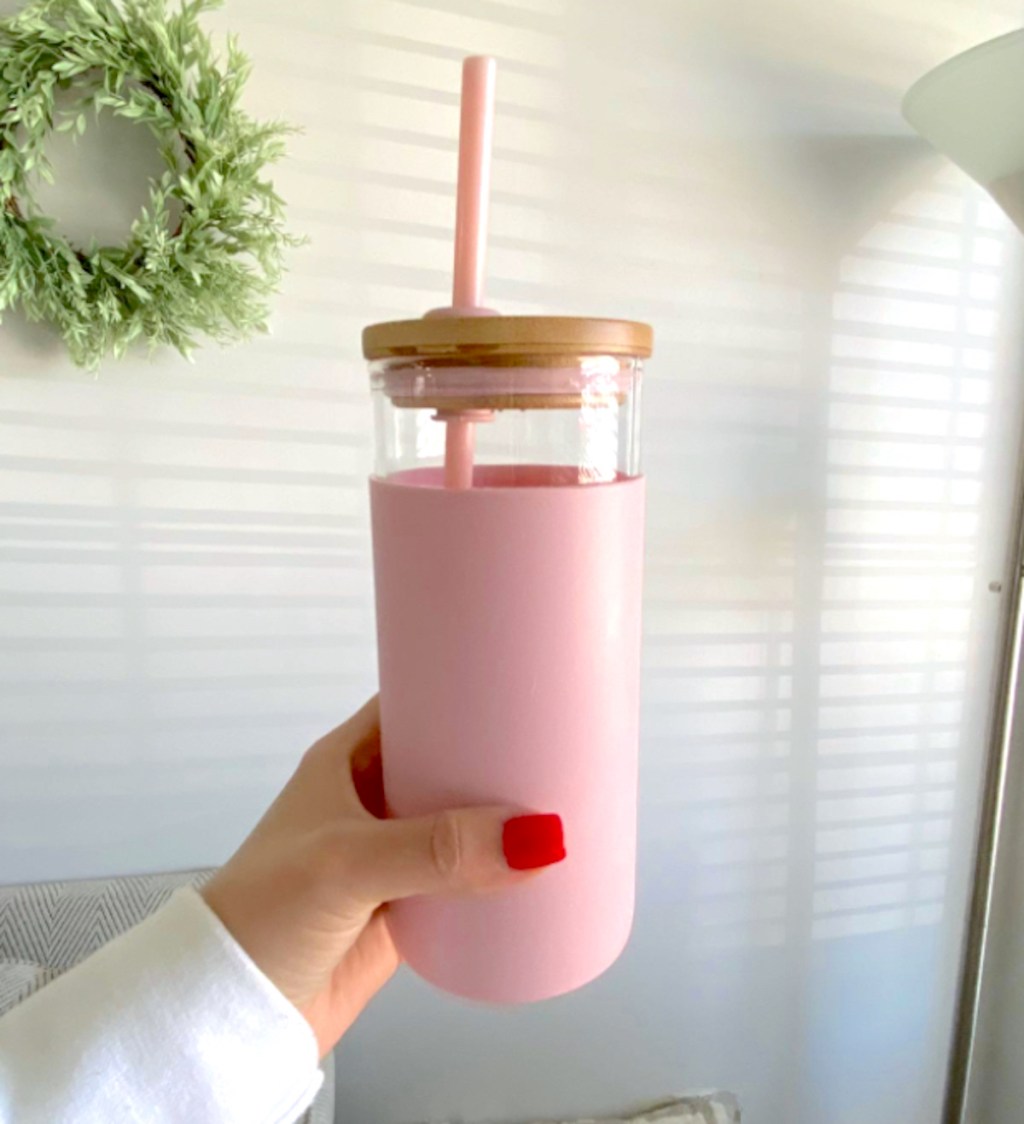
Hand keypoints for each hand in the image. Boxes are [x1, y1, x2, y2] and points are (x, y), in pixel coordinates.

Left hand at [200, 698, 565, 1055]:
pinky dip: (499, 875)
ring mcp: (393, 854)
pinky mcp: (407, 908)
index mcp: (350, 760)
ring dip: (505, 819)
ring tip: (574, 805)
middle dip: (501, 757)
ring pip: (463, 822)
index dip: (465, 689)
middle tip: (568, 748)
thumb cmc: (264, 913)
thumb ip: (434, 850)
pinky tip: (544, 872)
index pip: (416, 704)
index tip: (526, 683)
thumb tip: (537, 840)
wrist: (230, 1013)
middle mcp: (374, 798)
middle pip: (451, 762)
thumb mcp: (346, 864)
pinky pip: (465, 881)